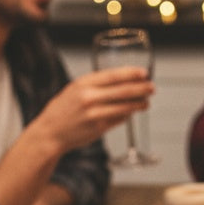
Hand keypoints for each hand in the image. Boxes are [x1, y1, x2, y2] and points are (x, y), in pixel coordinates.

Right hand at [31, 67, 153, 154]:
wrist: (51, 131)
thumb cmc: (64, 109)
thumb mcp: (75, 89)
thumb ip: (95, 85)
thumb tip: (121, 83)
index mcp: (83, 83)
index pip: (113, 75)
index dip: (131, 74)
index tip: (144, 73)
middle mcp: (90, 97)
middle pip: (123, 91)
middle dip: (141, 89)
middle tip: (152, 88)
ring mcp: (95, 113)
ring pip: (124, 107)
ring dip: (139, 104)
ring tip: (147, 102)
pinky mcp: (99, 128)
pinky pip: (119, 119)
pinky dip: (127, 115)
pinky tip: (133, 112)